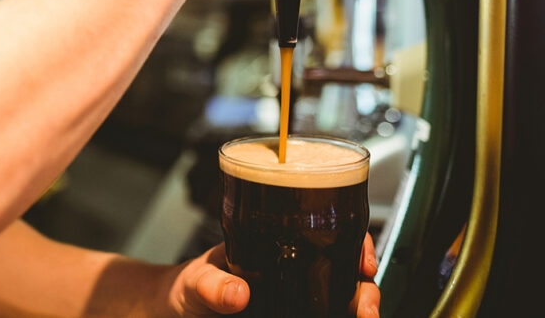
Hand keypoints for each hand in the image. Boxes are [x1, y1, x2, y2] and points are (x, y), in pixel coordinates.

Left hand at [165, 235, 380, 316]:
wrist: (177, 313)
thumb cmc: (187, 288)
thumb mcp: (198, 281)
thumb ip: (213, 286)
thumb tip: (237, 293)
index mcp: (276, 247)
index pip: (328, 235)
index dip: (355, 245)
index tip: (364, 263)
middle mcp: (293, 272)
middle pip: (345, 276)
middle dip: (365, 291)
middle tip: (367, 309)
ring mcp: (294, 300)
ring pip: (341, 302)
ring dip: (358, 309)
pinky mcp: (291, 314)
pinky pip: (321, 314)